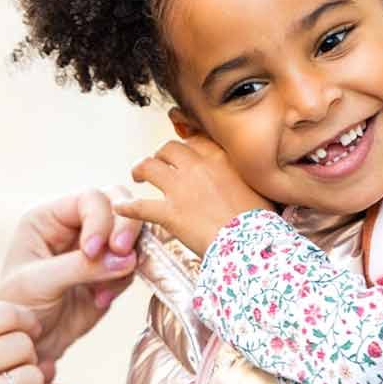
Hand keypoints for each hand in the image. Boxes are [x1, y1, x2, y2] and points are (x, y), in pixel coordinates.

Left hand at [0, 187, 142, 363]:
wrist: (23, 342)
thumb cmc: (15, 305)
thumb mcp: (38, 283)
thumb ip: (79, 267)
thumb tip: (125, 258)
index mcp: (49, 216)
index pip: (89, 199)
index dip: (100, 219)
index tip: (92, 251)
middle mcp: (74, 225)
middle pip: (118, 205)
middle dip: (127, 227)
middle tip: (124, 253)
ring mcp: (95, 247)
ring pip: (131, 234)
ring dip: (126, 258)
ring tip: (102, 289)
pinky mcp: (108, 272)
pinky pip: (131, 265)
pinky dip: (123, 281)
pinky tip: (99, 299)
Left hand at [115, 136, 271, 256]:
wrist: (252, 243)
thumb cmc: (261, 220)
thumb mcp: (259, 186)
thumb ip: (245, 175)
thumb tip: (245, 178)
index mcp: (221, 158)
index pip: (196, 140)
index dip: (186, 144)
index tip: (182, 149)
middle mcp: (198, 167)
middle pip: (169, 148)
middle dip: (161, 154)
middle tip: (158, 164)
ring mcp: (181, 189)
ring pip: (149, 167)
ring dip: (140, 169)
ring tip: (137, 175)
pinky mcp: (170, 213)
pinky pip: (141, 206)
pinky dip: (128, 207)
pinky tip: (121, 207)